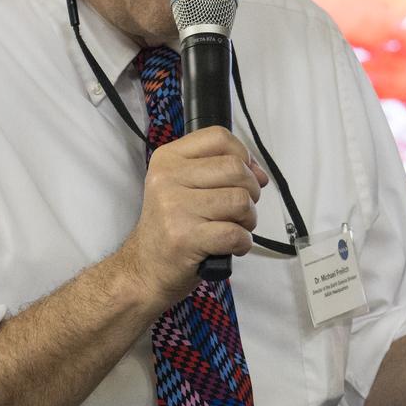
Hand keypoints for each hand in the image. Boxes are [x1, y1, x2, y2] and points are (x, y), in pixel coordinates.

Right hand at [118, 127, 268, 308]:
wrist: (144, 269)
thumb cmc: (172, 227)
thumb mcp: (185, 187)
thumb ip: (222, 171)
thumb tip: (261, 173)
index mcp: (168, 159)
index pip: (219, 137)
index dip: (243, 156)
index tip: (244, 176)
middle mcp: (168, 178)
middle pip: (236, 169)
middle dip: (250, 192)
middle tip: (238, 210)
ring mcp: (174, 207)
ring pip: (240, 201)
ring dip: (248, 220)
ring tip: (232, 228)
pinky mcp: (185, 238)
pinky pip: (235, 233)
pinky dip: (242, 243)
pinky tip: (230, 246)